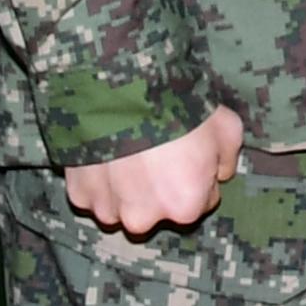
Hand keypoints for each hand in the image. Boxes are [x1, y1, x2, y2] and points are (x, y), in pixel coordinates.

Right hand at [63, 105, 243, 236]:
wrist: (125, 88)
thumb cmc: (180, 108)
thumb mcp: (226, 128)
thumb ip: (226, 161)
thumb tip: (220, 173)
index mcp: (185, 207)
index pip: (199, 203)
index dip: (196, 178)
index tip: (189, 156)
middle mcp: (145, 218)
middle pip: (156, 210)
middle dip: (158, 188)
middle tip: (156, 153)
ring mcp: (108, 208)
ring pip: (121, 205)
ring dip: (125, 188)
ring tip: (128, 152)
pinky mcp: (79, 193)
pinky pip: (92, 193)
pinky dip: (98, 179)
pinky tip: (105, 152)